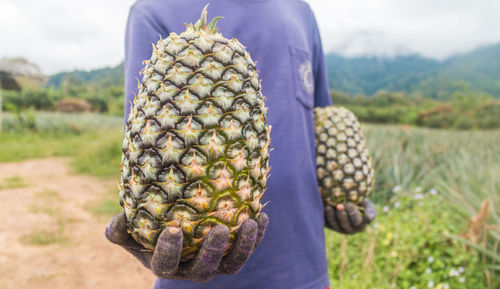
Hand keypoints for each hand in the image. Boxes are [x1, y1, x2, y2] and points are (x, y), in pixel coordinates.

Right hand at [105, 212, 267, 281]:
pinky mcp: (231, 256)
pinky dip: (257, 237)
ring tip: (250, 223)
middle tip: (220, 229)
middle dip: (212, 252)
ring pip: (231, 265)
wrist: (173, 228)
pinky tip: (263, 216)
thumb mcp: (127, 231)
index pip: (165, 264)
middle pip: (204, 270)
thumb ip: (118, 229)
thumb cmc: (146, 229)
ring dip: (243, 247)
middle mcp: (191, 269)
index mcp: (165, 264)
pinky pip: (246, 250)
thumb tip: (120, 219)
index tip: (173, 230)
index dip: (170, 252)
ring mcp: (214, 265)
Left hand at [324, 199, 376, 234]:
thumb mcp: (367, 205)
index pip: (356, 221)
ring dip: (332, 216)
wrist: (345, 200)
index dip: (352, 213)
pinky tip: (324, 208)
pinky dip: (324, 216)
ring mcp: (339, 228)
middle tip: (339, 205)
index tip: (349, 204)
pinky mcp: (329, 225)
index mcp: (360, 225)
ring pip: (335, 225)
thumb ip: (370, 211)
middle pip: (345, 225)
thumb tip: (368, 218)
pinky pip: (326, 223)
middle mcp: (350, 229)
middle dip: (342, 215)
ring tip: (329, 207)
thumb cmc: (360, 202)